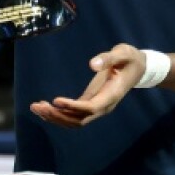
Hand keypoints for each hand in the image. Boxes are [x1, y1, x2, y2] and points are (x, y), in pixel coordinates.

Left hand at [31, 44, 145, 127]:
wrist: (138, 68)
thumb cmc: (130, 59)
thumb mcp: (123, 53)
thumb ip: (109, 58)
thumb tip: (92, 64)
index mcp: (112, 95)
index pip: (91, 107)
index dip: (73, 107)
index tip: (56, 100)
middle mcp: (104, 106)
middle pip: (80, 119)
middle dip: (59, 115)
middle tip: (39, 106)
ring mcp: (97, 107)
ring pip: (74, 121)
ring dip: (55, 117)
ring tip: (36, 107)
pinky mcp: (90, 103)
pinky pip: (73, 115)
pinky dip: (58, 113)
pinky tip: (43, 107)